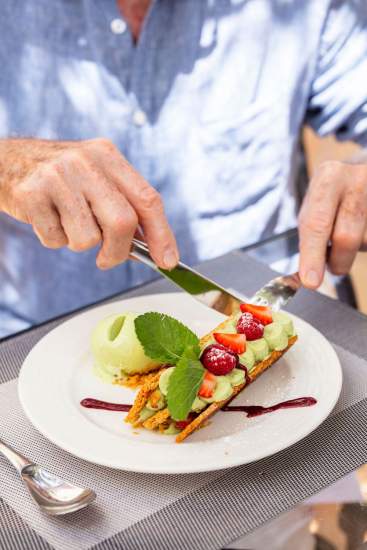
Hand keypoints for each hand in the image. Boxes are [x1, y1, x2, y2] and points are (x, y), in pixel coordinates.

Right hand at [0, 138, 178, 269]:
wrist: (6, 162)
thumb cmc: (61, 178)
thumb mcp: (95, 177)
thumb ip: (123, 205)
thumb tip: (152, 248)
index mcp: (109, 156)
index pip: (147, 199)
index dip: (162, 234)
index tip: (167, 261)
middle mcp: (86, 161)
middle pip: (123, 222)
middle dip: (119, 251)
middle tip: (107, 259)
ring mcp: (58, 176)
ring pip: (87, 238)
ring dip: (80, 244)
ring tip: (66, 223)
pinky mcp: (32, 193)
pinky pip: (56, 240)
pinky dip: (54, 239)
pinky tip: (47, 218)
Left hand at [298, 160, 366, 288]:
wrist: (366, 170)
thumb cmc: (336, 192)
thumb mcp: (317, 201)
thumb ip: (312, 232)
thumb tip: (306, 275)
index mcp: (329, 177)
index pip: (317, 224)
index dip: (312, 256)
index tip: (310, 281)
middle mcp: (357, 179)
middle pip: (346, 237)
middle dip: (338, 261)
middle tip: (334, 268)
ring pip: (365, 242)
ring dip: (356, 248)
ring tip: (353, 229)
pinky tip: (364, 228)